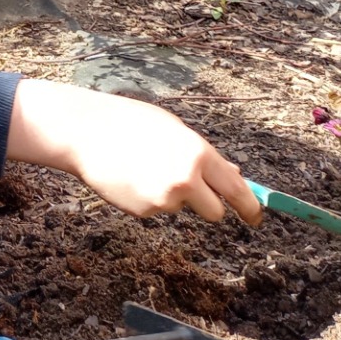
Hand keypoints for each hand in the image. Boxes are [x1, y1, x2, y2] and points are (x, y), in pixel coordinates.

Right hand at [6, 78, 262, 224]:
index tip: (255, 217)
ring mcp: (165, 198)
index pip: (237, 190)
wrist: (84, 132)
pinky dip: (148, 198)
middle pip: (216, 212)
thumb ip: (205, 155)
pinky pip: (157, 208)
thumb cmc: (130, 122)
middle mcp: (186, 179)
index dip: (250, 207)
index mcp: (198, 153)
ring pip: (181, 207)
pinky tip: (130, 176)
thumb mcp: (173, 129)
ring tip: (144, 169)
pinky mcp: (144, 211)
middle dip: (210, 206)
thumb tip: (234, 176)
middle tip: (192, 193)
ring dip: (172, 197)